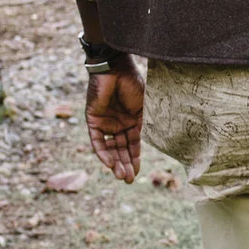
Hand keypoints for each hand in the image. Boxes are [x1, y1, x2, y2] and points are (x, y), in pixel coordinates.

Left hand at [87, 66, 144, 181]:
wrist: (116, 68)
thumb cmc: (133, 83)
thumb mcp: (143, 108)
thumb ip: (145, 124)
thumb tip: (155, 144)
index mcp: (132, 121)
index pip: (132, 145)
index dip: (135, 159)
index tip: (138, 173)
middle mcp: (118, 124)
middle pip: (121, 150)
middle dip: (125, 165)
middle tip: (128, 180)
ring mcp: (105, 123)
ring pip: (109, 148)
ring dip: (115, 162)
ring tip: (121, 176)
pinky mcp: (93, 120)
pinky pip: (97, 140)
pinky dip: (102, 152)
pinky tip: (109, 164)